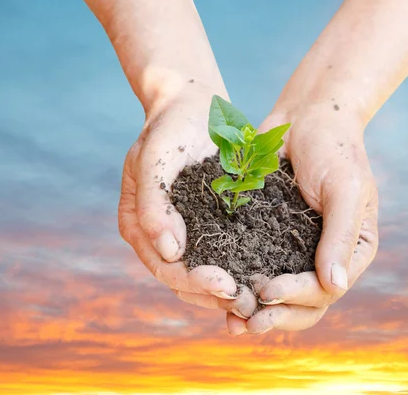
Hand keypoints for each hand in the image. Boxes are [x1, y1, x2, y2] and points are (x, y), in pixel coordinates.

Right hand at [118, 92, 256, 334]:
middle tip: (249, 302)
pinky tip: (267, 279)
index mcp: (140, 226)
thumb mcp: (154, 158)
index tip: (224, 284)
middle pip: (186, 280)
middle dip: (216, 296)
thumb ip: (153, 202)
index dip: (192, 281)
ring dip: (232, 293)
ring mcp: (190, 233)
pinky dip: (244, 270)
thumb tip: (168, 251)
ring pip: (208, 275)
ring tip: (261, 302)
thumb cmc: (168, 128)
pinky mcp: (215, 225)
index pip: (164, 267)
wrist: (193, 105)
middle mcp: (163, 237)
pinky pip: (229, 255)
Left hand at [244, 107, 379, 333]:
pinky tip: (220, 292)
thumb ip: (341, 236)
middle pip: (304, 304)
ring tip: (231, 322)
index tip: (267, 292)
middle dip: (275, 317)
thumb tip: (334, 286)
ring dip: (256, 312)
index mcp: (353, 251)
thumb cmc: (335, 148)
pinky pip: (257, 267)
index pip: (326, 290)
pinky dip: (241, 284)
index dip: (297, 297)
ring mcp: (297, 250)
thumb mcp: (346, 189)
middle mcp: (326, 257)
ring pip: (279, 295)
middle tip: (245, 323)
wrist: (308, 116)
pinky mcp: (270, 237)